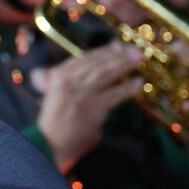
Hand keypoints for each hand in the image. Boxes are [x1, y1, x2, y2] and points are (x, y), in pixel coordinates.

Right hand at [34, 43, 144, 172]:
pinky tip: (138, 83)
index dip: (102, 51)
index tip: (116, 45)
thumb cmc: (53, 122)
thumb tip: (87, 70)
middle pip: (96, 63)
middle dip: (116, 54)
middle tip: (133, 49)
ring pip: (105, 74)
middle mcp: (69, 81)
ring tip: (138, 59)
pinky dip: (128, 88)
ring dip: (123, 65)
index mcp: (57, 77)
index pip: (83, 58)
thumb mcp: (53, 95)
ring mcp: (82, 94)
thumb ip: (67, 82)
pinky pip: (115, 94)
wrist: (50, 143)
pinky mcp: (93, 108)